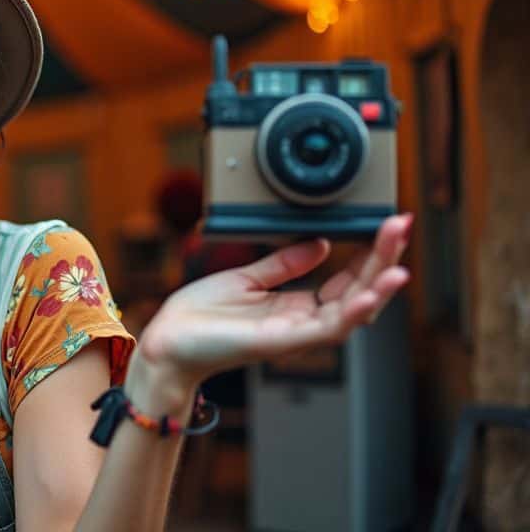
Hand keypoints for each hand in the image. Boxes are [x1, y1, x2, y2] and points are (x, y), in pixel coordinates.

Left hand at [137, 213, 412, 392]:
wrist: (168, 341)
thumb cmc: (200, 315)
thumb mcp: (246, 277)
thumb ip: (284, 263)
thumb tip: (321, 243)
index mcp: (297, 306)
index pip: (348, 280)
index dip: (370, 255)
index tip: (386, 227)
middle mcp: (303, 322)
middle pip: (359, 292)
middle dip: (384, 260)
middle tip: (401, 227)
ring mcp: (295, 334)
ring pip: (353, 314)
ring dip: (379, 288)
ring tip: (400, 264)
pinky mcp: (281, 342)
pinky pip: (327, 330)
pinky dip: (352, 314)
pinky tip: (369, 295)